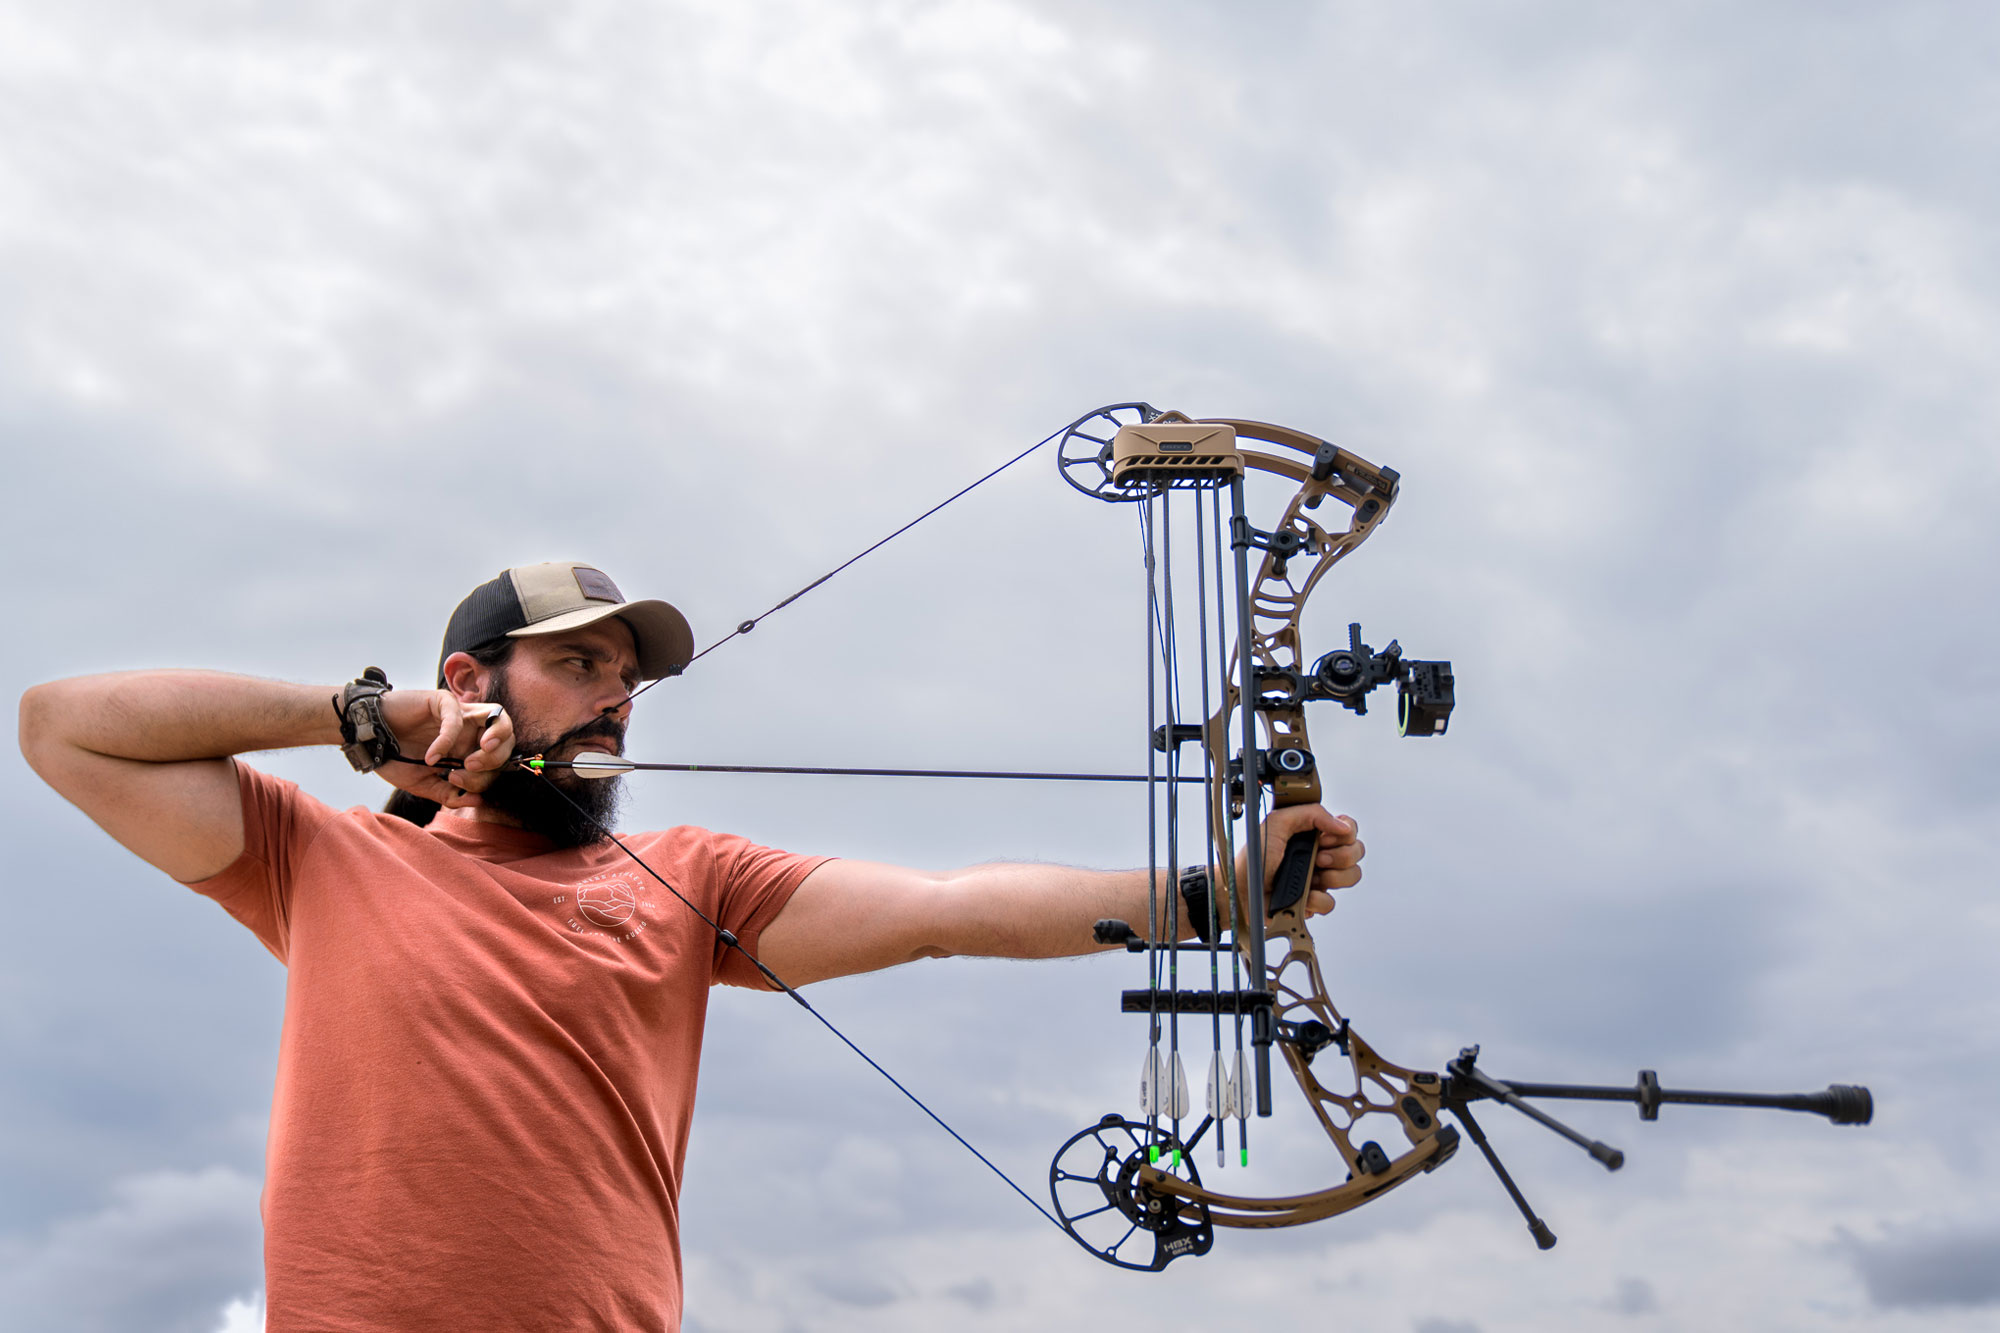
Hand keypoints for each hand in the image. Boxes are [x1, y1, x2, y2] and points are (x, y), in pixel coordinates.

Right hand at [374, 690, 515, 809]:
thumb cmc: (395, 758)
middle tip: (467, 771)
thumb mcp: (424, 784)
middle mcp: (471, 728)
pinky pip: (457, 718)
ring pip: (497, 717)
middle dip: (495, 761)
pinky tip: (431, 757)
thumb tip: (479, 801)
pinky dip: (447, 741)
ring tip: (469, 762)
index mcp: (471, 747)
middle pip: (507, 737)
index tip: (456, 784)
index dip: (486, 777)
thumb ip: (450, 795)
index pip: (499, 759)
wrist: (368, 740)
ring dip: (492, 742)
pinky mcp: (443, 701)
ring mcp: (460, 712)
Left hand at [1237, 804, 1363, 922]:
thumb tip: (1342, 826)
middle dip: (1341, 856)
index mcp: (1312, 834)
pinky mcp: (1314, 901)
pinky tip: (1303, 895)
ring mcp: (1318, 878)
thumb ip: (1311, 814)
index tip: (1323, 839)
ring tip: (1313, 877)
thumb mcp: (1277, 822)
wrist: (1242, 890)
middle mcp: (1320, 854)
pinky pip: (1331, 902)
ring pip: (1351, 876)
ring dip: (1334, 877)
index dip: (1343, 834)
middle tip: (1318, 858)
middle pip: (1356, 852)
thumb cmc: (1253, 857)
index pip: (1348, 829)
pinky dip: (1317, 899)